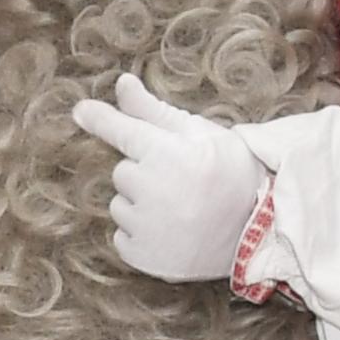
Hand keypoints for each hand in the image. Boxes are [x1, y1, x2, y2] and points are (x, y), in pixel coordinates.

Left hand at [70, 73, 271, 284]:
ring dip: (141, 206)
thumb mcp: (200, 135)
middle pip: (123, 173)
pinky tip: (172, 232)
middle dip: (144, 174)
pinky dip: (141, 235)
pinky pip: (122, 237)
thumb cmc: (231, 174)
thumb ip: (153, 111)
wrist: (260, 230)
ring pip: (121, 206)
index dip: (100, 119)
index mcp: (167, 154)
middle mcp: (152, 189)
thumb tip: (121, 83)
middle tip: (181, 181)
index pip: (121, 131)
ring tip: (180, 209)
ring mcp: (147, 227)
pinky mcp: (144, 257)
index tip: (79, 111)